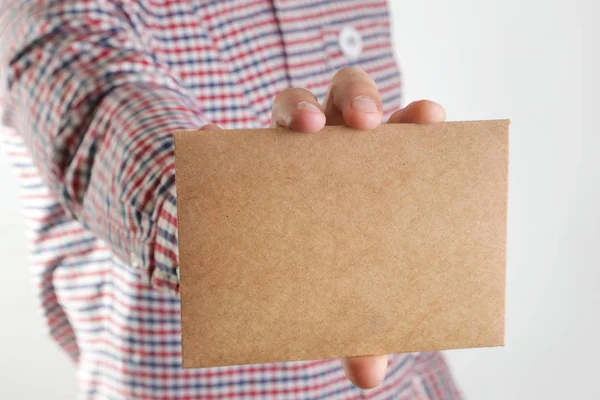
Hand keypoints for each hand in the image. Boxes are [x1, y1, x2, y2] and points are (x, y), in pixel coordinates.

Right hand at [202, 66, 445, 388]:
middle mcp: (328, 148)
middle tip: (365, 124)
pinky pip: (227, 137)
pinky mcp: (237, 159)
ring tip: (306, 128)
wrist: (249, 263)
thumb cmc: (312, 271)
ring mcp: (281, 147)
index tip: (431, 116)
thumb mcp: (338, 297)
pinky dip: (218, 134)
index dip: (414, 117)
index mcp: (366, 170)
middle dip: (359, 97)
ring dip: (300, 106)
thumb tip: (369, 376)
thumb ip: (357, 328)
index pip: (396, 130)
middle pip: (349, 96)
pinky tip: (207, 136)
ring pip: (294, 102)